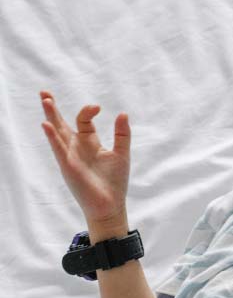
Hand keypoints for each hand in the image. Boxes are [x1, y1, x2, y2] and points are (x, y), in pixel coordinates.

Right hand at [39, 91, 130, 225]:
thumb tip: (123, 113)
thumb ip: (122, 134)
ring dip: (51, 117)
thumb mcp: (121, 153)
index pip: (83, 121)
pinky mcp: (68, 166)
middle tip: (44, 92)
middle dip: (53, 109)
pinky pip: (59, 148)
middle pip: (62, 124)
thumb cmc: (114, 181)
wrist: (110, 205)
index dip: (88, 111)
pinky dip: (53, 137)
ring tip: (45, 99)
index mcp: (89, 143)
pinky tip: (46, 125)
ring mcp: (70, 156)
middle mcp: (77, 148)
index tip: (97, 107)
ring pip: (57, 132)